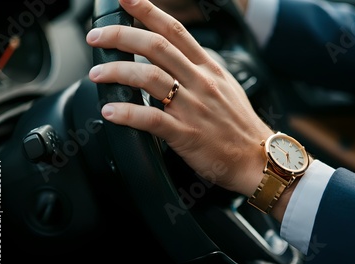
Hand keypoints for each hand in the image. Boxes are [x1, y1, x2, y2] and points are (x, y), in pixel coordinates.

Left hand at [86, 0, 272, 197]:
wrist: (257, 158)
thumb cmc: (240, 125)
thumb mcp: (227, 86)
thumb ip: (202, 70)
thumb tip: (180, 59)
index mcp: (209, 68)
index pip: (175, 30)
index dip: (148, 10)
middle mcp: (200, 82)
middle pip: (155, 46)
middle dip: (120, 36)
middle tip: (96, 37)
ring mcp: (193, 107)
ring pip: (149, 77)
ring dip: (116, 72)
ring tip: (97, 75)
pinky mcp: (186, 134)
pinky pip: (150, 118)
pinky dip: (126, 113)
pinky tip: (110, 112)